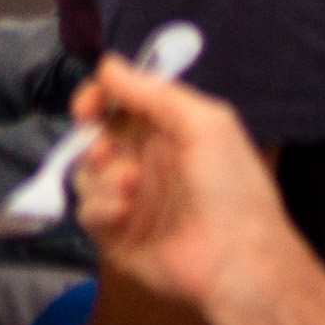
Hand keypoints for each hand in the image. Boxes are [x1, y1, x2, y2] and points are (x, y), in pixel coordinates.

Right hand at [66, 58, 324, 324]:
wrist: (238, 259)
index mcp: (166, 131)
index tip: (87, 105)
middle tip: (106, 149)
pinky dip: (100, 206)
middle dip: (93, 139)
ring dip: (102, 175)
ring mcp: (128, 200)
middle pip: (95, 137)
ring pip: (86, 173)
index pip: (119, 104)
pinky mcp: (116, 235)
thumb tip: (108, 65)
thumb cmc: (232, 186)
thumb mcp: (205, 123)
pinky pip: (86, 212)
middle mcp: (144, 161)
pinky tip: (124, 211)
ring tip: (131, 184)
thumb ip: (153, 92)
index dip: (98, 98)